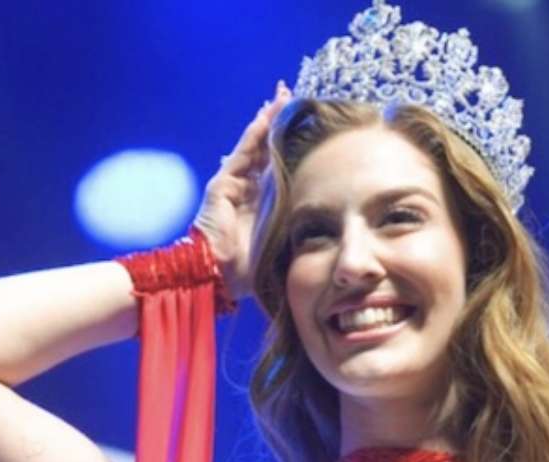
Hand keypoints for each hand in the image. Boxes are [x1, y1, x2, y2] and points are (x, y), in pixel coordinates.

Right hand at [194, 80, 292, 301]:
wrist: (217, 278)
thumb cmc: (252, 270)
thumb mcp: (284, 244)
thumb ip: (300, 232)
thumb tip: (331, 228)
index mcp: (264, 204)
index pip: (280, 169)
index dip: (293, 149)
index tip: (312, 130)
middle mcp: (249, 191)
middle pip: (268, 150)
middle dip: (280, 126)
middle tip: (296, 100)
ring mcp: (234, 185)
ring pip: (256, 146)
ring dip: (269, 121)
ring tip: (283, 97)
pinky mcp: (222, 184)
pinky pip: (243, 153)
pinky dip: (255, 133)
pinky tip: (268, 114)